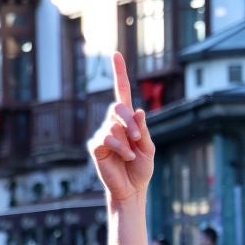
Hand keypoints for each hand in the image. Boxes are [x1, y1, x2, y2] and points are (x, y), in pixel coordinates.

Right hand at [88, 51, 154, 203]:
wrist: (132, 189)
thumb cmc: (141, 169)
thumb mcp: (149, 148)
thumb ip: (144, 130)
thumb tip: (139, 110)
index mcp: (128, 120)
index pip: (122, 92)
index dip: (119, 74)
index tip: (116, 54)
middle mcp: (113, 123)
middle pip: (118, 106)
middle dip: (129, 119)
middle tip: (138, 136)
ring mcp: (103, 133)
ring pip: (113, 124)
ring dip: (128, 139)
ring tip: (132, 154)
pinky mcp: (96, 146)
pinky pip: (107, 138)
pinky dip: (120, 147)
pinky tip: (126, 156)